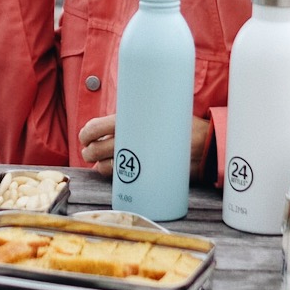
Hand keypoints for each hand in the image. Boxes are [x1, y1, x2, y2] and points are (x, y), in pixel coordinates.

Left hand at [78, 114, 213, 179]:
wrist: (204, 145)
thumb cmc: (181, 126)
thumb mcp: (159, 112)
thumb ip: (139, 116)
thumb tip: (122, 120)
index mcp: (131, 120)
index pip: (97, 127)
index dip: (86, 133)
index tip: (85, 136)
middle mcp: (130, 139)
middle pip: (96, 148)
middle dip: (89, 150)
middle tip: (90, 149)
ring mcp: (136, 158)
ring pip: (104, 165)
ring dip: (97, 164)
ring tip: (98, 161)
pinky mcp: (143, 174)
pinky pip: (118, 178)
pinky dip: (110, 175)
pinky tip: (111, 170)